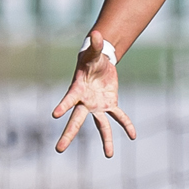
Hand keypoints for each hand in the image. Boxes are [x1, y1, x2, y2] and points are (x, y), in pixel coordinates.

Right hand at [53, 31, 136, 157]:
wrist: (99, 62)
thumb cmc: (91, 57)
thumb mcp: (93, 51)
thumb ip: (95, 45)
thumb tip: (97, 33)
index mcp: (77, 89)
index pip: (68, 99)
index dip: (63, 106)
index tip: (55, 114)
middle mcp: (85, 102)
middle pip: (76, 121)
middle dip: (68, 135)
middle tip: (59, 149)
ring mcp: (97, 106)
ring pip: (101, 126)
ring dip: (106, 140)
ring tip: (109, 155)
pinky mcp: (109, 105)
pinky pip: (118, 117)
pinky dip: (126, 124)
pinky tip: (133, 135)